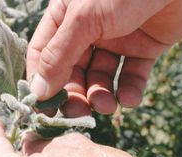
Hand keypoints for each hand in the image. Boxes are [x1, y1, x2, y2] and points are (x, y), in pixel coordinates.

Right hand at [27, 0, 181, 116]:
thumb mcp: (83, 19)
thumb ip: (57, 56)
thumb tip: (38, 91)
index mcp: (64, 18)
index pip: (42, 55)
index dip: (41, 82)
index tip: (43, 108)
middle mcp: (85, 31)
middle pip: (70, 72)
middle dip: (73, 95)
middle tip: (77, 114)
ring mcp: (114, 40)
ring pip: (99, 78)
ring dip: (100, 96)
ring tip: (107, 107)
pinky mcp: (142, 48)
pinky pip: (130, 76)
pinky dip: (129, 91)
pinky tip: (128, 99)